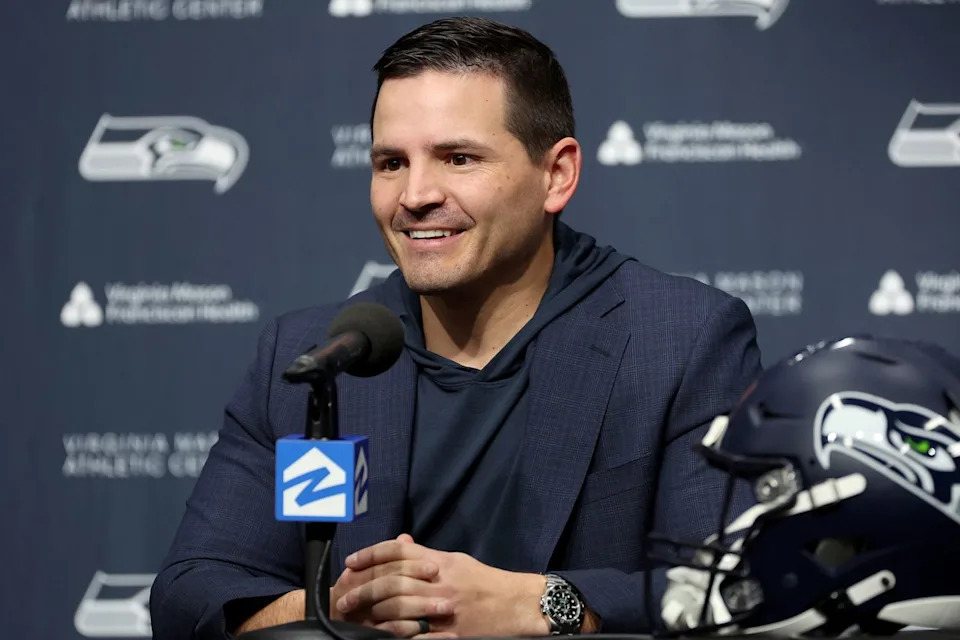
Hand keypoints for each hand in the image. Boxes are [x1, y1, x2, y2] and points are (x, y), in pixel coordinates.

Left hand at [335, 536, 549, 637]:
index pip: (398, 551)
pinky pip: (415, 636)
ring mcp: (443, 609)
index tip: (351, 562)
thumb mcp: (455, 561)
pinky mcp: (448, 632)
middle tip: (344, 598)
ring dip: (373, 614)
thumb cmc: (484, 581)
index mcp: (439, 562)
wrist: (515, 604)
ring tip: (357, 619)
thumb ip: (425, 554)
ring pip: (399, 609)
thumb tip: (401, 543)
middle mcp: (438, 582)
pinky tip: (380, 636)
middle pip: (392, 581)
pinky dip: (395, 636)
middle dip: (364, 589)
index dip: (371, 554)